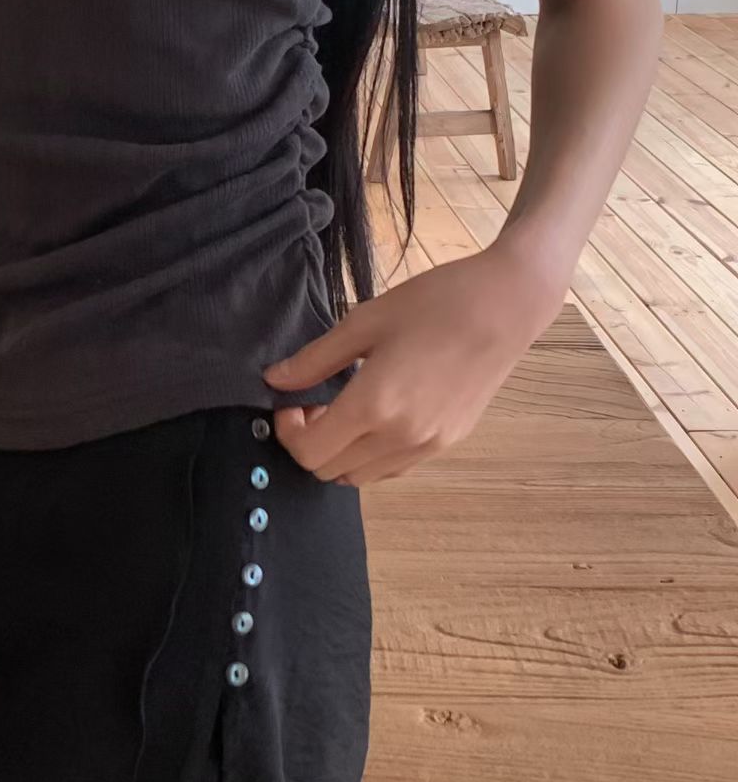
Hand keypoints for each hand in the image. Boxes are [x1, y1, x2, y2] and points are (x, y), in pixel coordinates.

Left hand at [263, 245, 566, 485]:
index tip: (290, 402)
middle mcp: (401, 437)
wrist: (505, 306)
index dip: (287, 432)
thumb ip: (315, 359)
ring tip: (344, 411)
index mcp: (374, 406)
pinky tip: (376, 418)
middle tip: (313, 404)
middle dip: (309, 443)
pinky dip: (370, 455)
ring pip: (360, 478)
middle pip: (329, 472)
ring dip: (339, 454)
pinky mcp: (448, 443)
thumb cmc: (434, 303)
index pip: (309, 452)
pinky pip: (392, 468)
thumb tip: (274, 380)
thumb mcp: (364, 322)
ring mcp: (428, 446)